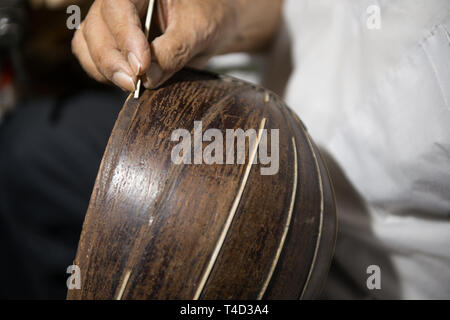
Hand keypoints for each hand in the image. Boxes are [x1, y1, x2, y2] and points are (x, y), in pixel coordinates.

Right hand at [71, 0, 239, 90]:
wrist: (212, 23)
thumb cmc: (207, 17)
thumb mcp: (198, 31)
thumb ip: (174, 51)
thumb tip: (148, 78)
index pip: (117, 6)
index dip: (124, 37)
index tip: (141, 66)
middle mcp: (119, 2)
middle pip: (95, 27)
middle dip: (111, 60)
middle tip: (133, 84)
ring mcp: (111, 22)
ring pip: (87, 44)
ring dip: (105, 70)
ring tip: (132, 85)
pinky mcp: (112, 43)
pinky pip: (93, 59)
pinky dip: (105, 75)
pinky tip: (129, 82)